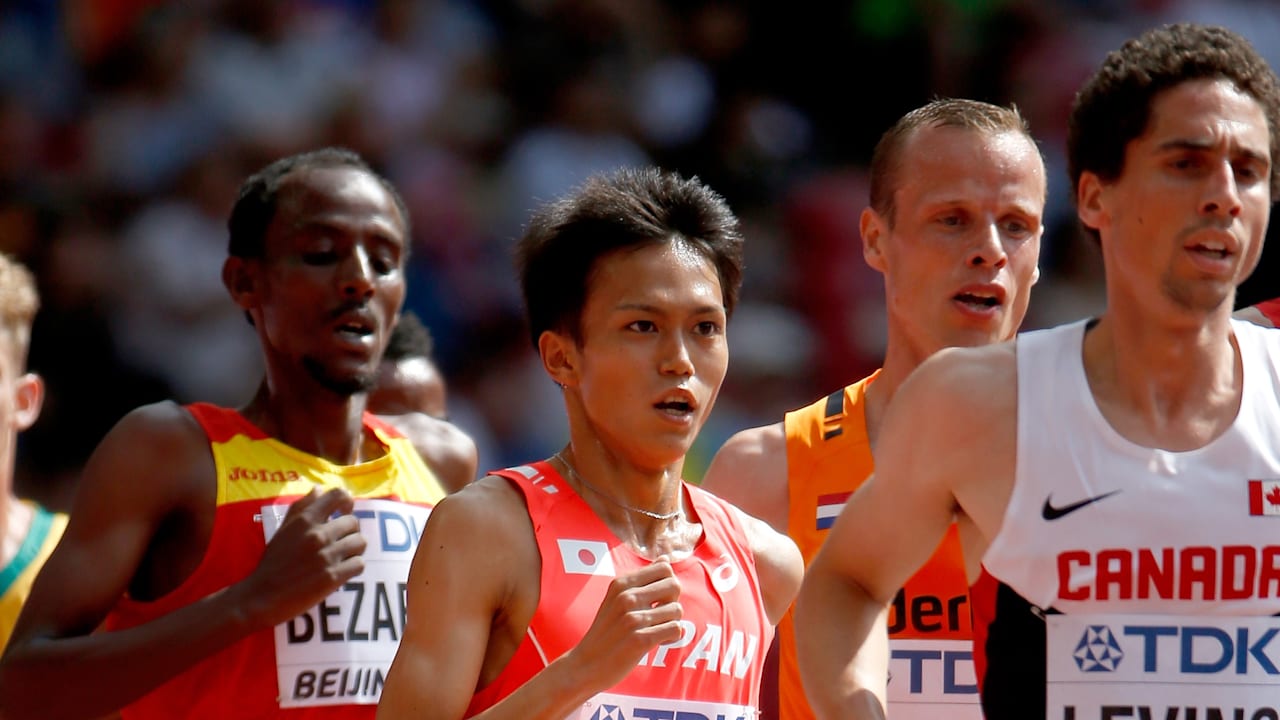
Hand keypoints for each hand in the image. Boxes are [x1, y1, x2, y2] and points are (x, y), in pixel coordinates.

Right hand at [237, 487, 366, 627]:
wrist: (262, 596)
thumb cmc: (272, 562)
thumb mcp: (283, 530)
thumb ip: (301, 507)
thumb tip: (319, 489)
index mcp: (305, 520)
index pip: (338, 495)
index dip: (347, 501)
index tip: (344, 511)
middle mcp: (318, 534)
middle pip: (353, 522)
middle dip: (350, 532)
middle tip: (342, 542)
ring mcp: (326, 556)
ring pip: (360, 542)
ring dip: (355, 550)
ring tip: (344, 557)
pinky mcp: (333, 577)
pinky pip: (359, 564)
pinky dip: (354, 567)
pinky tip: (344, 570)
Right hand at [564, 560, 683, 690]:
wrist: (585, 665)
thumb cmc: (605, 632)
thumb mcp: (616, 598)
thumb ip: (642, 579)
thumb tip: (665, 559)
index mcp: (621, 583)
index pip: (664, 568)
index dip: (667, 583)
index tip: (658, 599)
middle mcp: (627, 597)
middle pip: (675, 586)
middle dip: (673, 602)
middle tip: (660, 616)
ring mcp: (633, 618)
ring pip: (677, 610)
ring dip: (671, 623)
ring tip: (656, 631)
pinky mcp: (640, 639)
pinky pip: (675, 629)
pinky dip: (672, 637)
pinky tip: (659, 642)